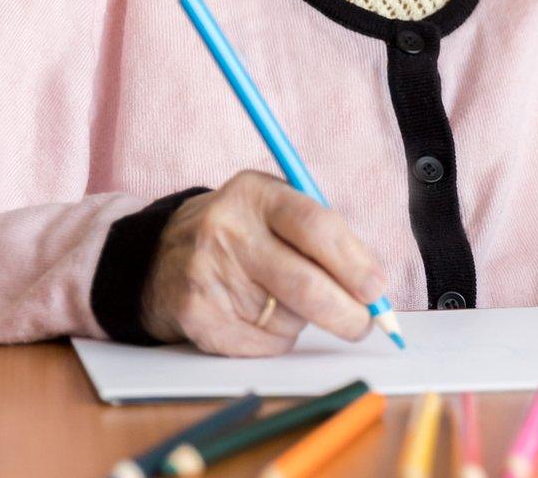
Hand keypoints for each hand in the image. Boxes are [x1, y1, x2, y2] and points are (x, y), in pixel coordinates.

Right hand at [141, 171, 388, 356]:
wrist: (161, 256)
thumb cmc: (243, 233)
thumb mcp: (276, 211)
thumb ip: (326, 238)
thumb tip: (376, 289)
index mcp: (256, 193)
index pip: (315, 226)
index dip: (353, 262)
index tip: (377, 288)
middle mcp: (227, 230)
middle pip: (304, 283)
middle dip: (345, 312)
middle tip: (364, 323)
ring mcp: (207, 274)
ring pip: (287, 318)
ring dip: (304, 320)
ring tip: (281, 299)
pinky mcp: (197, 315)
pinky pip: (263, 343)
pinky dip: (276, 339)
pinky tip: (257, 315)